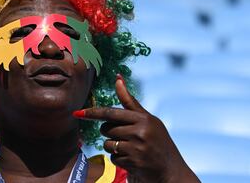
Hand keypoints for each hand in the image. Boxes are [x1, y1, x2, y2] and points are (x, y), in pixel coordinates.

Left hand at [73, 74, 199, 182]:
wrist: (172, 171)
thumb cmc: (158, 141)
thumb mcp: (148, 119)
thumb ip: (130, 102)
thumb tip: (117, 78)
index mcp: (143, 118)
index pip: (111, 112)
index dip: (93, 113)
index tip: (77, 113)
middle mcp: (140, 131)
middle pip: (107, 128)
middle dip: (110, 133)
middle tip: (124, 136)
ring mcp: (137, 147)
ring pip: (108, 144)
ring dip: (114, 147)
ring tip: (130, 148)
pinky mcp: (134, 162)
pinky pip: (113, 158)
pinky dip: (120, 160)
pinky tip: (132, 159)